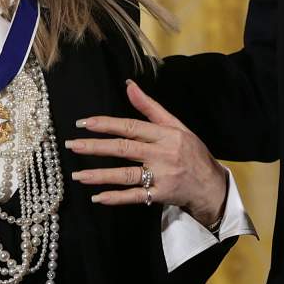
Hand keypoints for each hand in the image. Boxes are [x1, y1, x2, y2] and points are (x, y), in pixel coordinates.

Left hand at [66, 80, 227, 226]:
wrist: (210, 185)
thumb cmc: (191, 151)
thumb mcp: (175, 125)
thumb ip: (150, 107)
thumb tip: (129, 85)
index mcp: (165, 134)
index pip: (131, 126)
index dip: (107, 124)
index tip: (84, 123)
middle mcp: (162, 154)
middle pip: (124, 149)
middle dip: (96, 147)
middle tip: (72, 145)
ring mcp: (161, 176)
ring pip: (126, 174)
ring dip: (100, 175)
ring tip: (78, 175)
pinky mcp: (160, 195)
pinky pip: (135, 196)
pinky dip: (116, 197)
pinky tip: (98, 197)